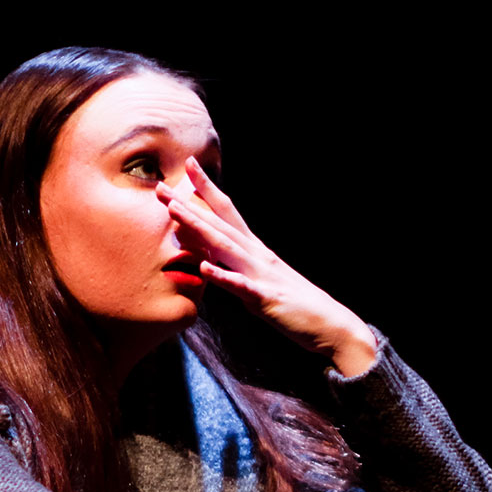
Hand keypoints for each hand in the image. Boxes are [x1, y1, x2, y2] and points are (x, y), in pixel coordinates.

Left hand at [157, 159, 378, 376]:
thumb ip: (235, 267)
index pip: (228, 213)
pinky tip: (204, 269)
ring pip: (225, 247)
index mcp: (255, 250)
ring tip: (174, 213)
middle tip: (160, 187)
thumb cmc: (294, 304)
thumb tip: (207, 257)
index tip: (188, 167)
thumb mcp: (259, 280)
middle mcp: (257, 256)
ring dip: (199, 229)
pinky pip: (241, 287)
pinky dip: (223, 277)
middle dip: (189, 205)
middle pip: (219, 225)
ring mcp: (261, 275)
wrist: (330, 324)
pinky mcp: (266, 299)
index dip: (208, 190)